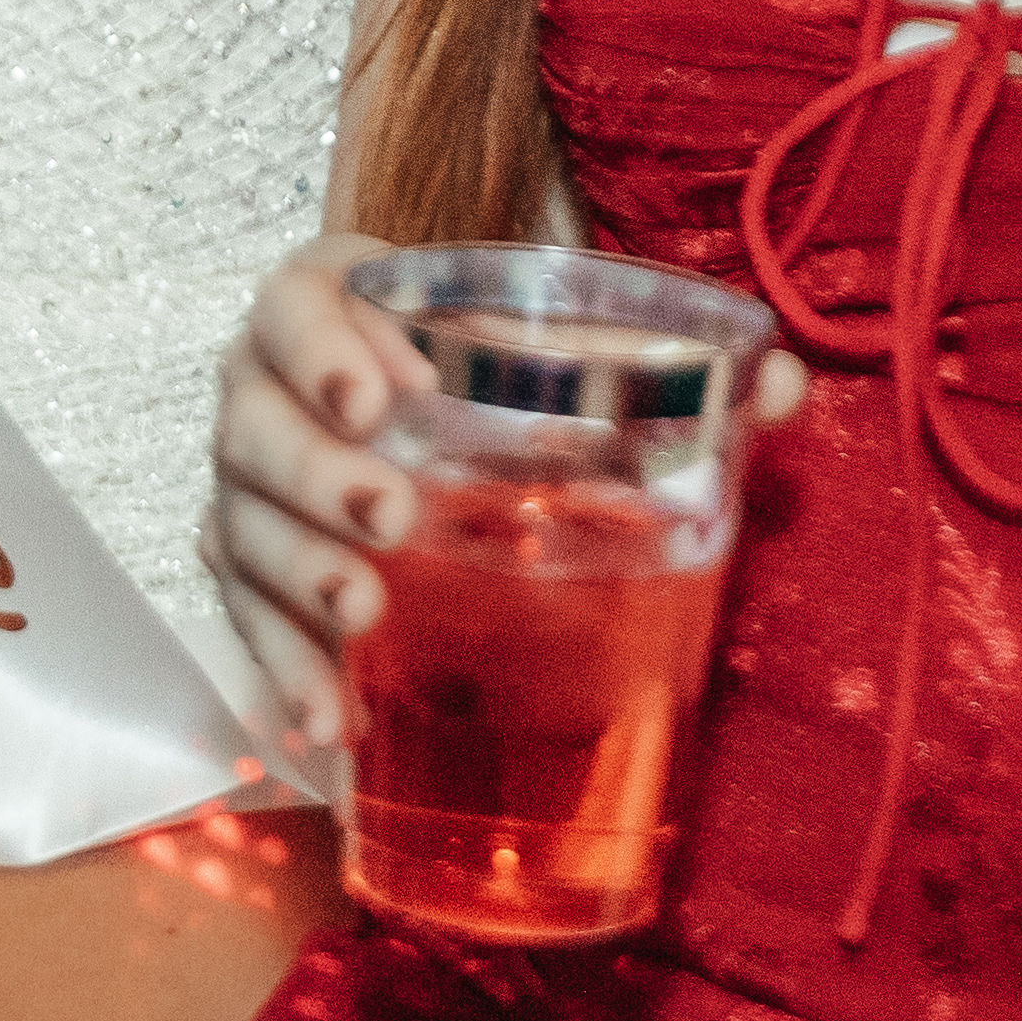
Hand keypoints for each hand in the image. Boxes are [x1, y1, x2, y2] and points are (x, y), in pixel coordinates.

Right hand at [210, 234, 801, 770]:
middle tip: (389, 513)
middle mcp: (267, 388)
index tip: (383, 397)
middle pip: (253, 421)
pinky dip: (284, 671)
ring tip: (361, 612)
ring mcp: (253, 487)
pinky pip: (246, 619)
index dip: (323, 344)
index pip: (296, 300)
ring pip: (239, 522)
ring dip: (293, 573)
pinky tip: (327, 720)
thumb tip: (782, 385)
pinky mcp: (256, 572)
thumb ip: (674, 362)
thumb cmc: (498, 377)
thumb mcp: (567, 354)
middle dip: (312, 470)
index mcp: (334, 302)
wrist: (435, 423)